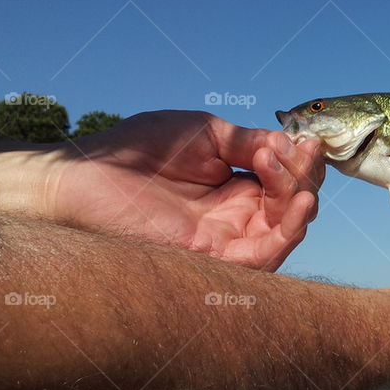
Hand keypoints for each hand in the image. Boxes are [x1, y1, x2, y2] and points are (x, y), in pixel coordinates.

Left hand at [49, 111, 324, 269]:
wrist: (85, 174)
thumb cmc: (137, 149)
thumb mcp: (205, 133)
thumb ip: (248, 141)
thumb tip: (289, 144)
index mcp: (237, 186)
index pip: (287, 181)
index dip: (302, 162)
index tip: (305, 138)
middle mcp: (237, 216)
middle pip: (293, 205)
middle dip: (303, 176)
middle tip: (296, 151)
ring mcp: (226, 238)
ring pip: (285, 231)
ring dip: (299, 200)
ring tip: (286, 169)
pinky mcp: (212, 257)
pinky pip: (264, 256)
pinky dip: (288, 231)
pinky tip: (297, 201)